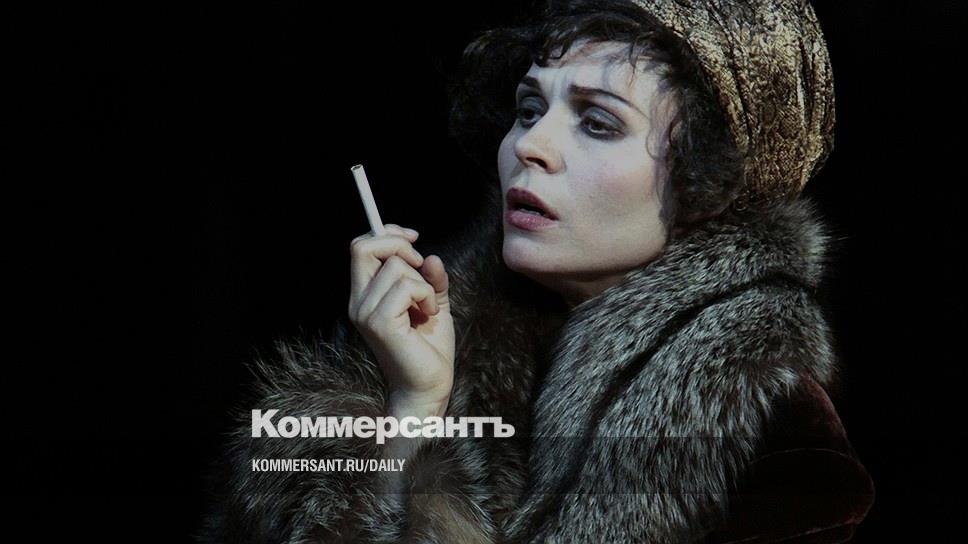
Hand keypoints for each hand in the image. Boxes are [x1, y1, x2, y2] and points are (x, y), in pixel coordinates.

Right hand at [348, 224, 453, 416]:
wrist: (429, 387)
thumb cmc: (429, 348)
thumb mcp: (432, 301)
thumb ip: (430, 277)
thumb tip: (429, 256)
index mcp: (364, 295)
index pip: (360, 248)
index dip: (386, 233)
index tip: (412, 237)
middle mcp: (358, 302)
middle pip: (363, 247)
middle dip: (399, 245)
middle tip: (421, 266)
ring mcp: (365, 313)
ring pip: (395, 267)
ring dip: (422, 282)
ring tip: (428, 306)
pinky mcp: (380, 323)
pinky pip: (407, 287)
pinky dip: (426, 295)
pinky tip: (428, 314)